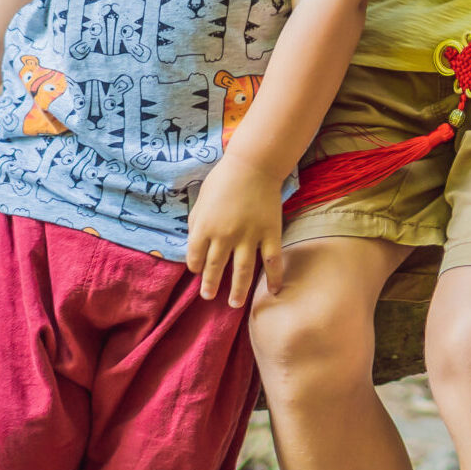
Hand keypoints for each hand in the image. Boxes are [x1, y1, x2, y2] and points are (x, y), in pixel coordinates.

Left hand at [187, 154, 285, 306]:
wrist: (253, 165)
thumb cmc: (223, 179)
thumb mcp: (200, 200)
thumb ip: (196, 223)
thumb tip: (195, 243)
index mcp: (204, 228)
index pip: (195, 258)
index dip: (195, 267)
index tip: (199, 270)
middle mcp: (224, 237)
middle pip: (215, 268)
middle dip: (211, 285)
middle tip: (209, 297)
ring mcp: (249, 237)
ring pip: (242, 271)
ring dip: (237, 290)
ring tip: (234, 304)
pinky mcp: (270, 233)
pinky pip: (272, 260)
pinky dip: (275, 277)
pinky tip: (275, 290)